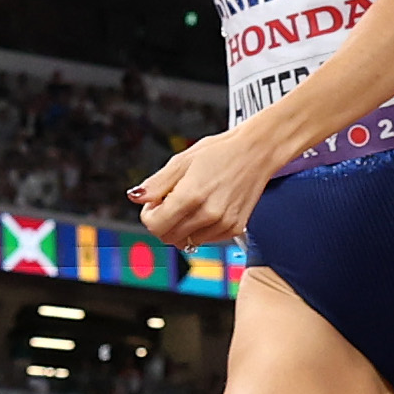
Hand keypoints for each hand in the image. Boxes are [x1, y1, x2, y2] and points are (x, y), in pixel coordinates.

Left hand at [126, 127, 278, 253]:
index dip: (149, 214)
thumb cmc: (221, 152)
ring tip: (191, 204)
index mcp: (191, 195)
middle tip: (171, 203)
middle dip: (163, 222)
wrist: (256, 153)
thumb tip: (136, 196)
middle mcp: (208, 213)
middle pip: (168, 237)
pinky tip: (205, 210)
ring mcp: (223, 224)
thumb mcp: (182, 160)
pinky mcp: (234, 229)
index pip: (155, 225)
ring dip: (181, 227)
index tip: (155, 203)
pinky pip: (205, 240)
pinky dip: (199, 229)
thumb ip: (157, 183)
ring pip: (186, 241)